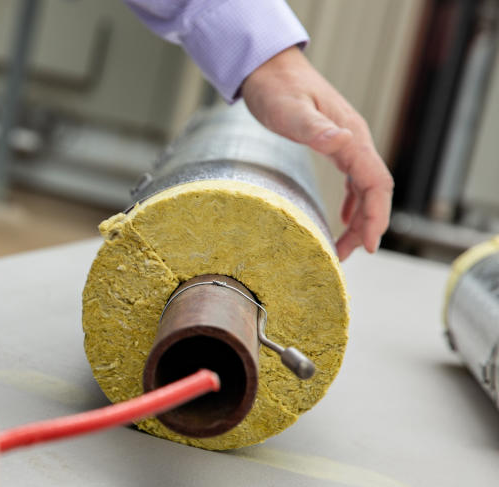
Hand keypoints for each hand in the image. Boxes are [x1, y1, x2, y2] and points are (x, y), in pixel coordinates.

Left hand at [241, 46, 393, 259]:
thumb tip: (341, 142)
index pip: (376, 183)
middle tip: (350, 257)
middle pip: (374, 191)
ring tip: (343, 248)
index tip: (369, 246)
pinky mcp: (333, 145)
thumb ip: (315, 129)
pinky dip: (351, 203)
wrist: (269, 69)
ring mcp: (346, 143)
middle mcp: (354, 141)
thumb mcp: (291, 111)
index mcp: (351, 137)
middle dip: (368, 226)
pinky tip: (341, 218)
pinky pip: (352, 179)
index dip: (377, 216)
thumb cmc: (277, 89)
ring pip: (364, 188)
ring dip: (359, 219)